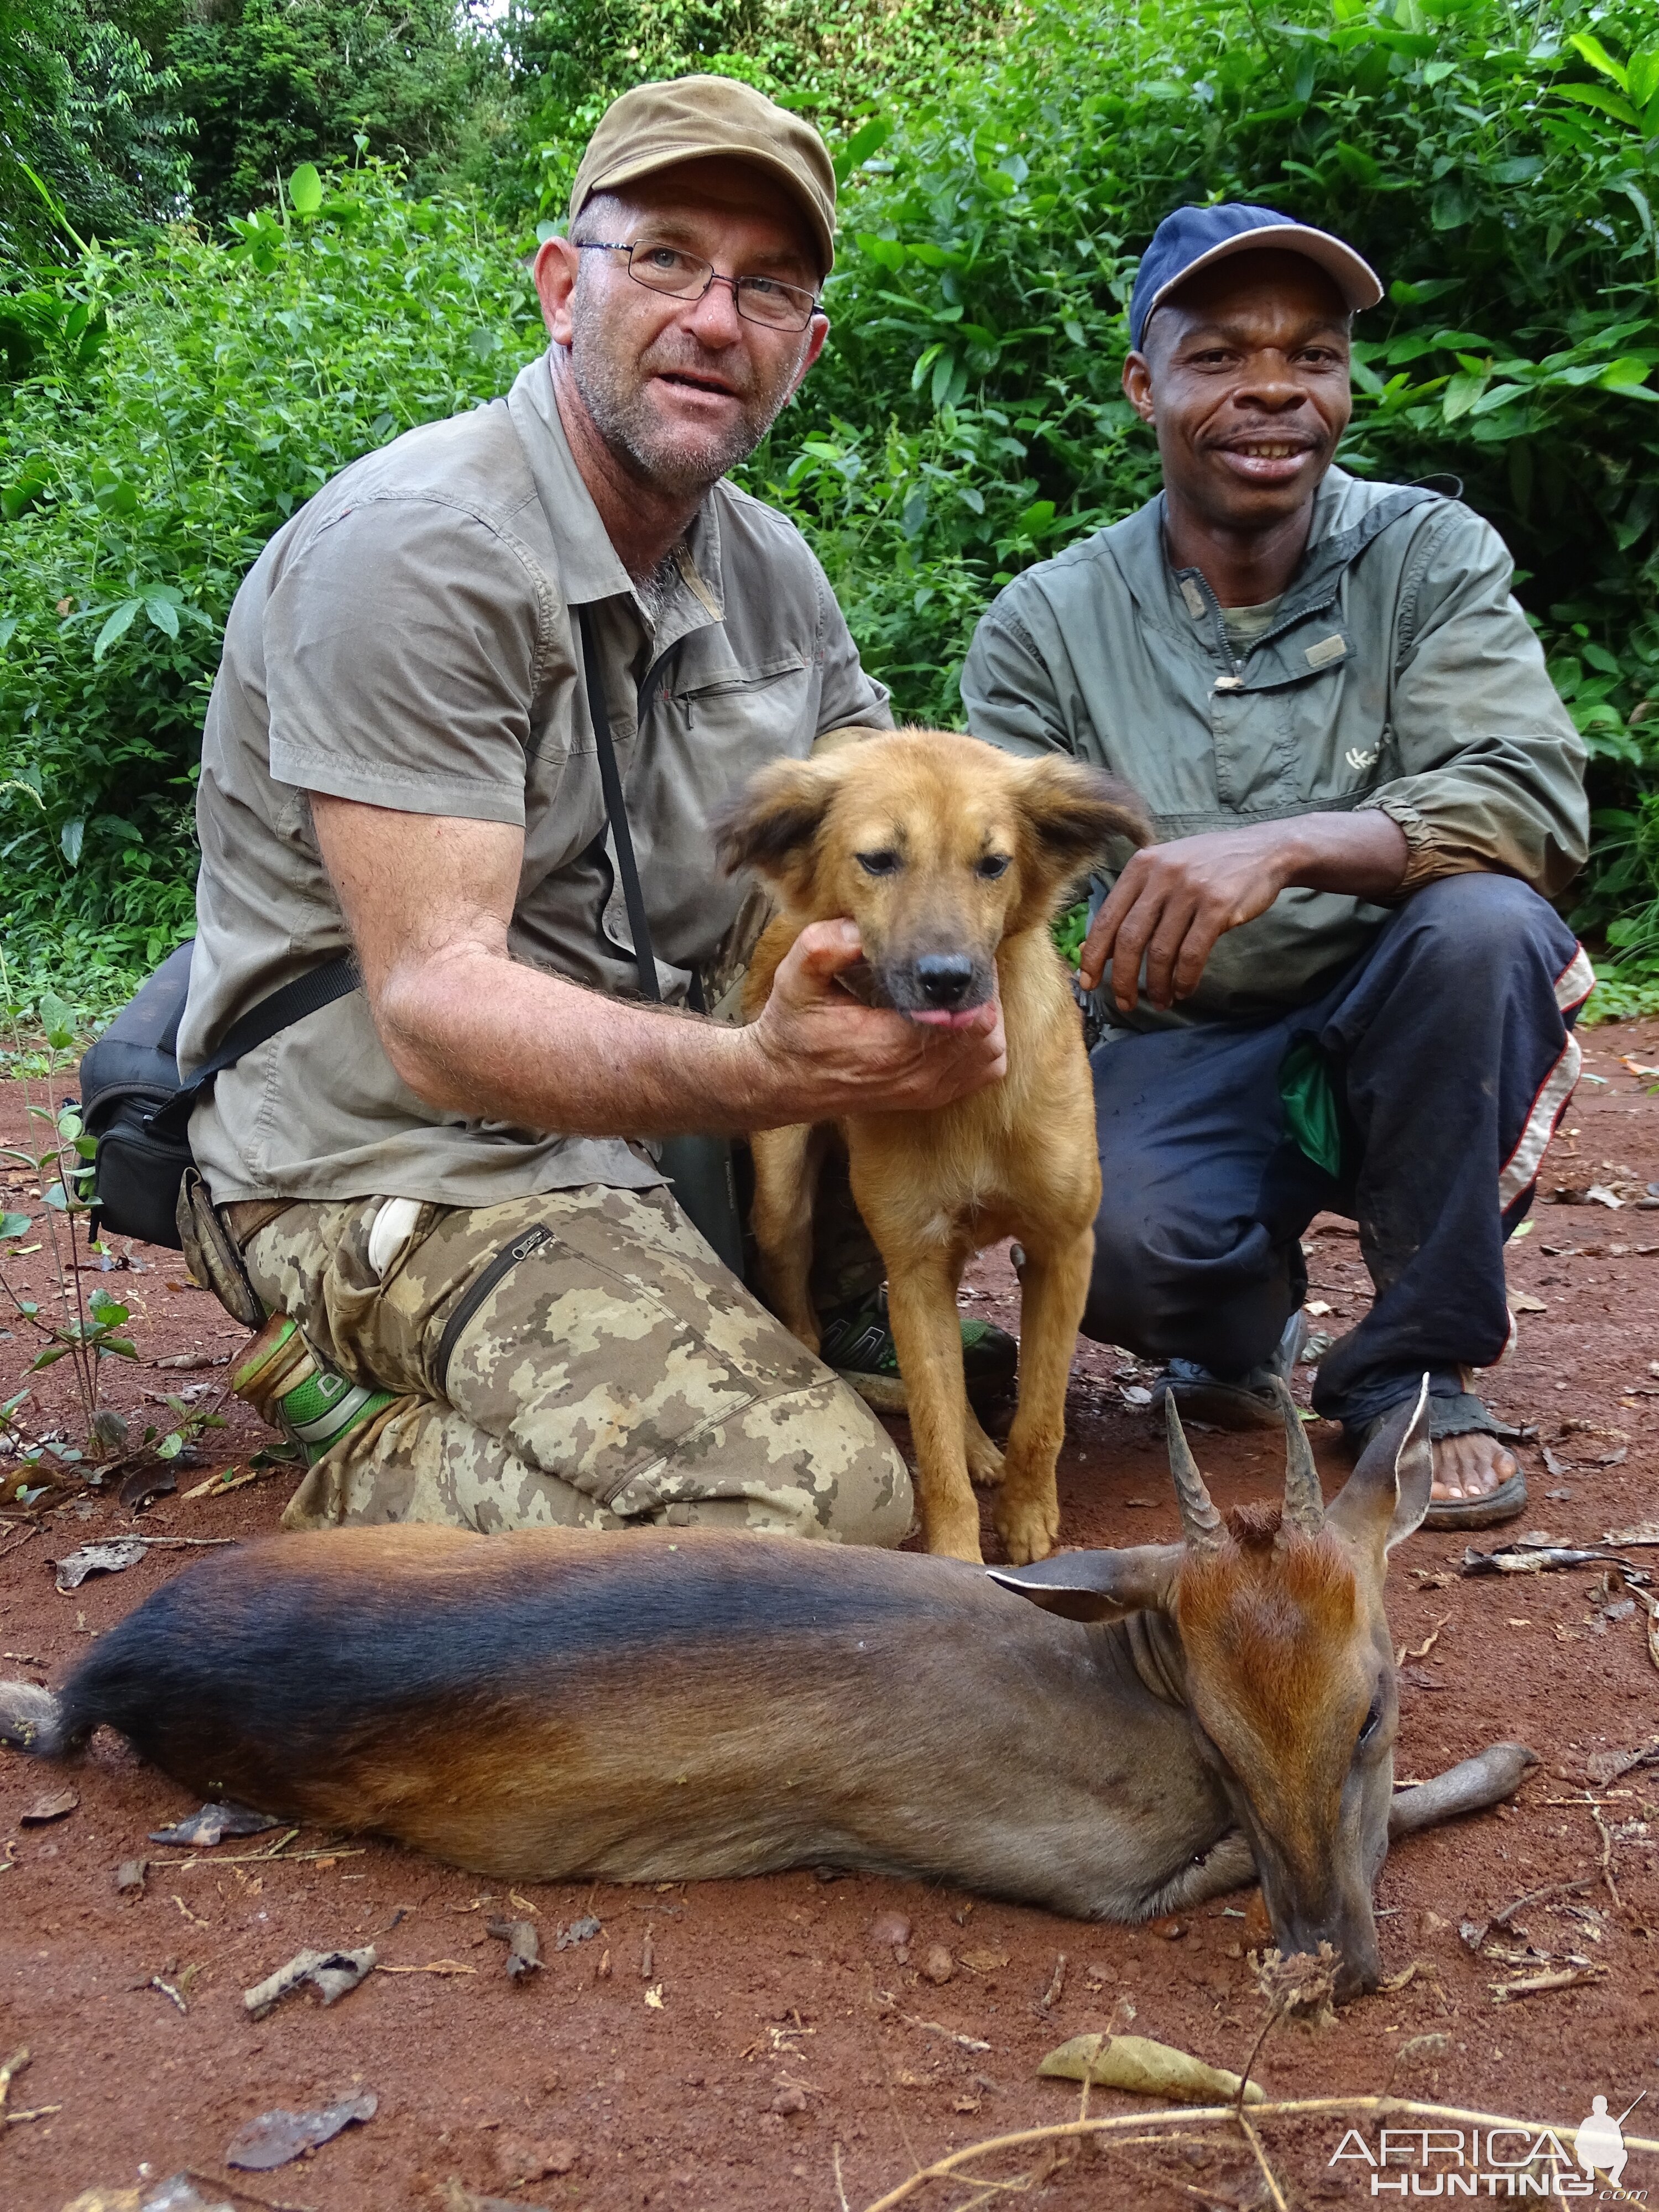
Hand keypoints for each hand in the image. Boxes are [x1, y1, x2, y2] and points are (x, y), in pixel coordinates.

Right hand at [746, 919, 1006, 1122]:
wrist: (780, 1081)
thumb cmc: (791, 1026)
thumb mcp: (796, 977)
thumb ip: (828, 946)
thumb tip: (865, 928)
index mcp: (890, 1044)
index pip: (970, 1016)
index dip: (973, 981)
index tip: (956, 956)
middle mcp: (914, 1074)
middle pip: (987, 1034)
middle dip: (982, 996)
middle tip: (961, 971)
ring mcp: (923, 1090)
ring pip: (990, 1056)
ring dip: (986, 1021)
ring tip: (960, 995)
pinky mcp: (925, 1097)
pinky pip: (980, 1075)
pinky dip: (981, 1048)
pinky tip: (958, 1024)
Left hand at [1080, 824, 1301, 1010]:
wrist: (1263, 851)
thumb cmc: (1208, 867)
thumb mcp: (1165, 872)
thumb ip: (1133, 904)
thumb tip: (1093, 949)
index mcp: (1141, 866)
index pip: (1106, 917)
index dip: (1094, 955)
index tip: (1088, 982)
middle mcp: (1161, 875)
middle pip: (1130, 939)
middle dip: (1123, 978)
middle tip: (1124, 1003)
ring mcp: (1190, 889)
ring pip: (1161, 950)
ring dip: (1158, 984)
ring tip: (1161, 1001)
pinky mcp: (1218, 905)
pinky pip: (1192, 953)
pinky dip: (1184, 978)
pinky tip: (1184, 990)